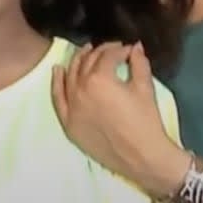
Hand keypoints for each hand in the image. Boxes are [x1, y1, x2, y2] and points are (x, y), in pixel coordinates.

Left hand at [51, 43, 184, 197]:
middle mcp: (81, 89)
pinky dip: (57, 83)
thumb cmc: (146, 122)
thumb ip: (139, 63)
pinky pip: (58, 99)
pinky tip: (58, 70)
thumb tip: (135, 46)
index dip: (120, 50)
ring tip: (86, 52)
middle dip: (101, 52)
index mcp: (100, 79)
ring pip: (71, 75)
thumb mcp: (145, 88)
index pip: (108, 56)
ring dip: (78, 61)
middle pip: (88, 62)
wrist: (142, 157)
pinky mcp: (68, 123)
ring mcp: (71, 107)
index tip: (129, 50)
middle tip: (112, 50)